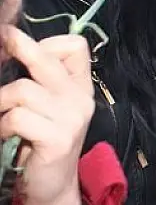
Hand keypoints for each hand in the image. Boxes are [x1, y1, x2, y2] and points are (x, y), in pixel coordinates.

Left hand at [0, 26, 94, 204]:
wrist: (53, 186)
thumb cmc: (43, 142)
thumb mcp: (50, 106)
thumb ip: (40, 81)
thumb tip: (9, 48)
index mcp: (80, 87)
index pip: (75, 47)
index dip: (47, 43)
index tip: (25, 50)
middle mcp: (80, 99)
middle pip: (47, 60)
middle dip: (20, 46)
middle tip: (3, 37)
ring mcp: (72, 118)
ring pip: (22, 90)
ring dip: (1, 102)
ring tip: (2, 116)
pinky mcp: (58, 138)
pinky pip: (17, 117)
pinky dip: (3, 125)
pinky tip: (7, 134)